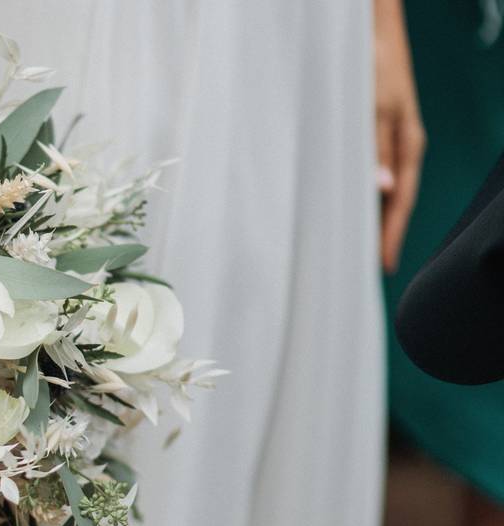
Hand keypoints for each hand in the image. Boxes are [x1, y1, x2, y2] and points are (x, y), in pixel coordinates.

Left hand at [375, 0, 425, 273]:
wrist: (369, 31)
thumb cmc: (374, 64)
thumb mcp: (374, 108)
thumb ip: (375, 150)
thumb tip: (381, 191)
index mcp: (406, 146)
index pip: (400, 202)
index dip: (389, 235)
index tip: (381, 266)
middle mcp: (396, 149)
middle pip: (389, 202)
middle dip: (377, 235)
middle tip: (361, 270)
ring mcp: (382, 143)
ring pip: (374, 190)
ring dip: (363, 217)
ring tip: (350, 250)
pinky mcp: (366, 135)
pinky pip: (362, 174)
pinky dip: (354, 194)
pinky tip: (341, 209)